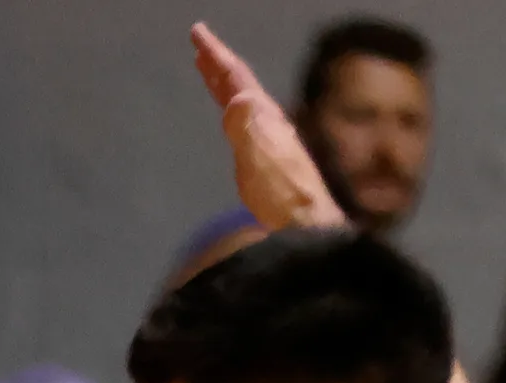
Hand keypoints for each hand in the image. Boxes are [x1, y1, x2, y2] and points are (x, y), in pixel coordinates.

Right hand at [190, 23, 348, 230]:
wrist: (308, 225)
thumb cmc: (281, 194)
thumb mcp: (259, 158)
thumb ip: (246, 128)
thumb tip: (236, 100)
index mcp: (263, 115)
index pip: (236, 77)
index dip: (217, 54)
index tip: (198, 33)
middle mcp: (268, 121)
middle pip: (241, 84)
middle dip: (219, 65)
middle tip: (201, 47)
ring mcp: (271, 140)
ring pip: (243, 101)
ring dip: (225, 85)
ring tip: (211, 74)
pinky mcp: (270, 160)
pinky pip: (245, 122)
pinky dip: (232, 108)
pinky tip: (233, 116)